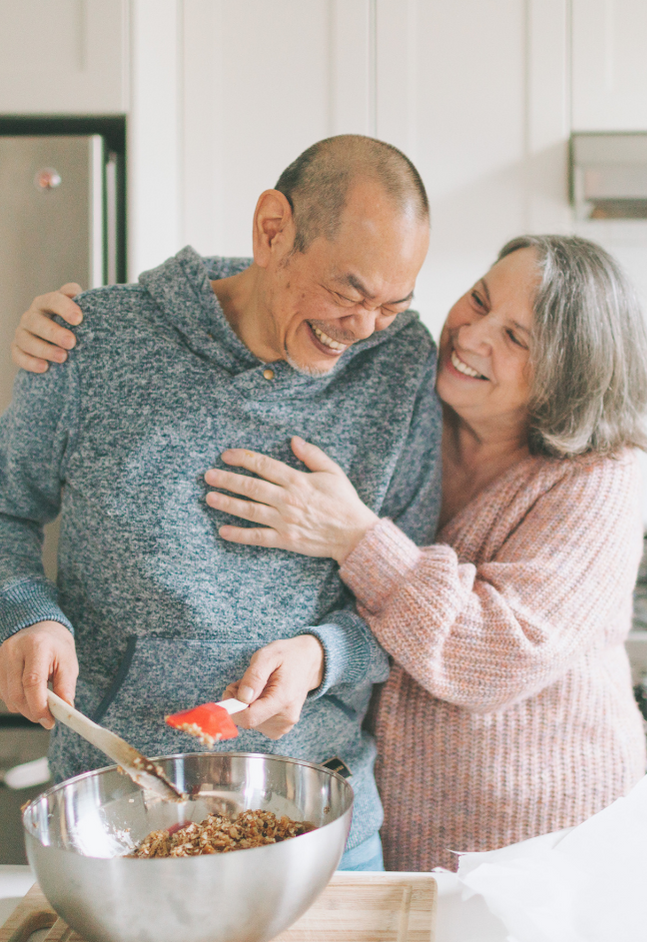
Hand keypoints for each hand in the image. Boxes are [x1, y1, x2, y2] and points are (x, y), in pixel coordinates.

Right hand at [0, 621, 77, 728]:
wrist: (41, 628)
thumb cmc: (56, 646)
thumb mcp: (68, 663)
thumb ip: (66, 687)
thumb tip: (65, 710)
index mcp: (36, 645)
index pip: (32, 682)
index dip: (39, 706)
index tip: (49, 721)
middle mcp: (14, 650)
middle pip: (17, 693)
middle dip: (32, 712)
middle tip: (47, 718)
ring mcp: (1, 658)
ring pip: (8, 697)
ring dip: (24, 708)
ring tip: (40, 702)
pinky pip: (3, 693)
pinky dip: (17, 700)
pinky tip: (28, 694)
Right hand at [11, 284, 82, 373]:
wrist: (61, 341)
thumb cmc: (73, 324)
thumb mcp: (78, 311)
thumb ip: (81, 301)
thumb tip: (78, 294)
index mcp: (46, 302)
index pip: (53, 300)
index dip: (65, 308)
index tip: (79, 319)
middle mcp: (31, 316)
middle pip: (37, 321)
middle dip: (54, 332)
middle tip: (71, 342)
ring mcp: (22, 333)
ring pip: (26, 340)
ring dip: (44, 349)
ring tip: (63, 357)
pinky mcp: (17, 349)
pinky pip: (18, 356)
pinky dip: (30, 362)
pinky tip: (44, 367)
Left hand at [205, 436, 378, 563]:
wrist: (354, 534)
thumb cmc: (344, 501)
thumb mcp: (333, 471)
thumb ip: (312, 455)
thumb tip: (293, 440)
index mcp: (298, 480)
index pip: (264, 465)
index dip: (243, 458)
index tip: (226, 455)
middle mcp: (287, 499)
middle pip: (251, 486)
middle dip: (227, 479)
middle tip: (208, 475)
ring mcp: (285, 521)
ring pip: (250, 510)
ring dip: (227, 503)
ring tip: (209, 497)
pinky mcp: (285, 540)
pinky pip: (258, 537)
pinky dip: (239, 535)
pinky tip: (223, 531)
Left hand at [222, 635, 323, 739]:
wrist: (309, 662)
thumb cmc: (287, 656)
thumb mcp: (268, 655)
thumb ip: (254, 676)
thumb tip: (242, 698)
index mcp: (284, 699)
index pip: (249, 718)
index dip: (232, 708)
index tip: (230, 691)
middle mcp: (286, 717)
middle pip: (247, 720)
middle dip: (239, 702)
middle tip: (244, 682)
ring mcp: (285, 725)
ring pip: (250, 723)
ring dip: (245, 705)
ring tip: (256, 686)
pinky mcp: (281, 728)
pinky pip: (258, 724)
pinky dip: (253, 711)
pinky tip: (261, 696)